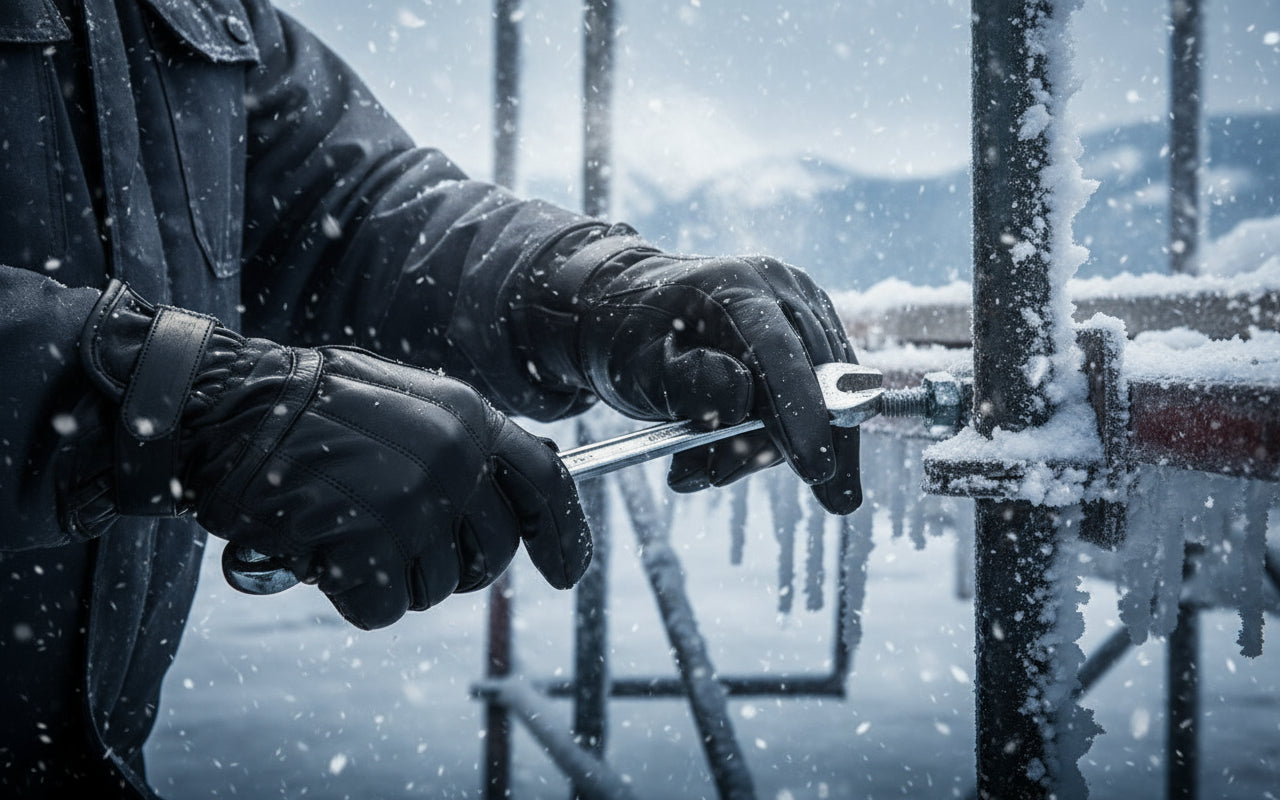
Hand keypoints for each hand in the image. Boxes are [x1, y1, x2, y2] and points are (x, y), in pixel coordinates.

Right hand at [64, 281, 589, 628]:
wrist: (228, 408)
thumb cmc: (304, 408)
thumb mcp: (401, 403)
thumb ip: (452, 446)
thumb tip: (487, 504)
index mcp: (468, 416)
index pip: (546, 482)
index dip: (562, 534)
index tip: (567, 572)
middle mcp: (455, 460)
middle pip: (492, 552)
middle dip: (454, 566)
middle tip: (400, 550)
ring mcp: (416, 504)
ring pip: (436, 587)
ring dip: (392, 576)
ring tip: (346, 530)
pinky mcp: (371, 547)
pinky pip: (382, 608)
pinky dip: (350, 595)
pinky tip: (321, 552)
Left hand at [527, 234, 861, 513]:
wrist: (631, 309)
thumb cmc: (631, 337)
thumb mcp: (638, 364)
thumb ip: (685, 382)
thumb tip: (740, 402)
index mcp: (736, 286)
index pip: (780, 354)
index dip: (801, 414)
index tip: (815, 470)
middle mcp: (782, 290)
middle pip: (817, 380)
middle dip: (789, 447)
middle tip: (724, 477)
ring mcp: (804, 310)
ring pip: (827, 395)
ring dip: (774, 446)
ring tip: (714, 464)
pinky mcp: (812, 335)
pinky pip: (821, 396)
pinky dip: (787, 436)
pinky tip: (743, 451)